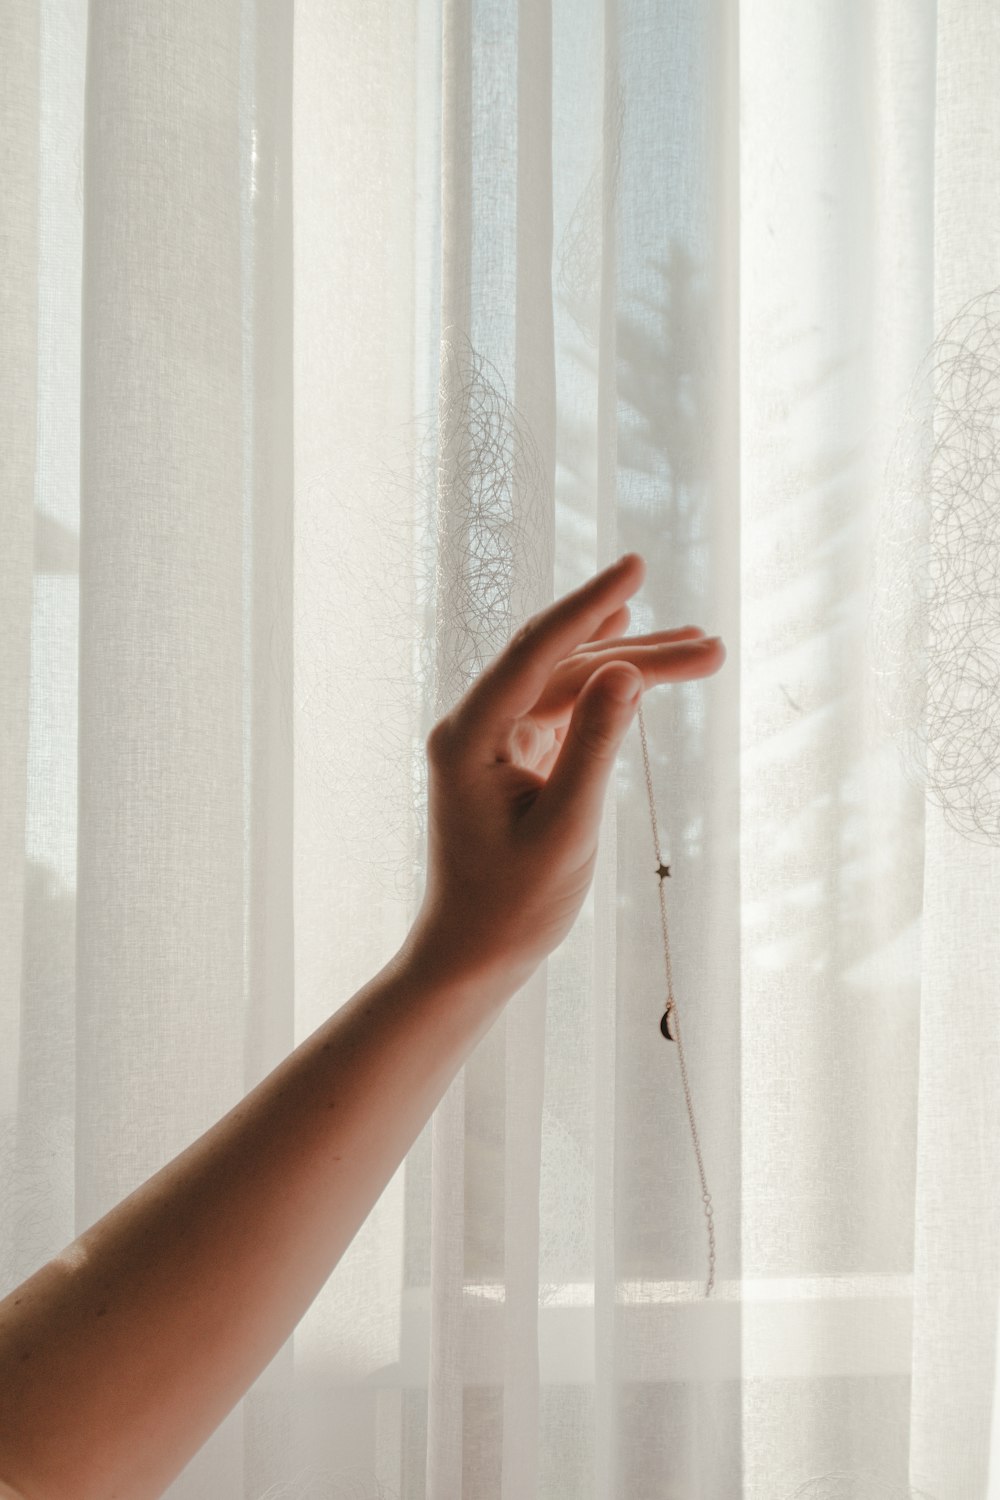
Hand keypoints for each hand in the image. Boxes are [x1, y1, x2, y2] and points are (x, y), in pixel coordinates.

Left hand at [402, 553, 725, 995]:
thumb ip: (595, 747)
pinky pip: (563, 706)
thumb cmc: (513, 905)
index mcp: (469, 736)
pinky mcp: (512, 754)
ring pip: (569, 684)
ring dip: (632, 669)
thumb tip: (625, 670)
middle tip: (713, 646)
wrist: (474, 955)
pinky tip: (636, 661)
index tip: (637, 566)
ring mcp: (492, 738)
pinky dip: (607, 690)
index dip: (591, 606)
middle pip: (563, 665)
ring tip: (704, 652)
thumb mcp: (566, 829)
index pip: (537, 652)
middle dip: (639, 652)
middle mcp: (474, 725)